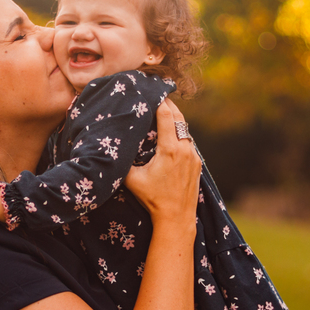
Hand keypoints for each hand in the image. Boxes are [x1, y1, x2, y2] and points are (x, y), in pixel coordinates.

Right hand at [124, 99, 200, 227]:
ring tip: (162, 112)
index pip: (166, 115)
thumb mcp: (132, 180)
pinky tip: (170, 134)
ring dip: (174, 119)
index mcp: (170, 149)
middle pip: (179, 117)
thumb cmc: (153, 199)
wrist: (176, 218)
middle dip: (168, 104)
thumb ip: (123, 161)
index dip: (159, 101)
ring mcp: (194, 155)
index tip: (152, 91)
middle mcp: (185, 149)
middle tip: (157, 95)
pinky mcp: (198, 163)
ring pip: (185, 129)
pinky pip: (188, 141)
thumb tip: (111, 146)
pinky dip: (180, 133)